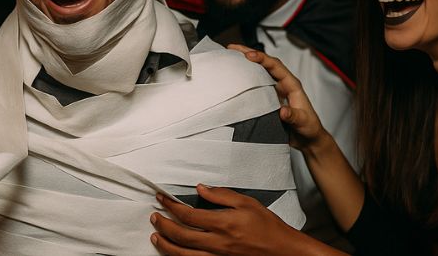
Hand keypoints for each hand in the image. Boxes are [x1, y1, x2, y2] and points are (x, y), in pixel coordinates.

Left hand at [150, 185, 301, 255]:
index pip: (188, 215)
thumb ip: (221, 195)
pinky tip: (173, 253)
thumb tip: (200, 189)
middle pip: (180, 236)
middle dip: (163, 225)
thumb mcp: (247, 203)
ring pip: (183, 255)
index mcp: (223, 223)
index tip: (161, 199)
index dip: (170, 206)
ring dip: (166, 245)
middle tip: (154, 216)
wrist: (283, 251)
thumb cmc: (268, 227)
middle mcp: (217, 243)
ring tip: (156, 237)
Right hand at [228, 44, 329, 153]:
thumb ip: (294, 116)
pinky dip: (246, 79)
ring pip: (259, 72)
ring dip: (246, 64)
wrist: (308, 139)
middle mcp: (282, 84)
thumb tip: (282, 111)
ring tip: (231, 57)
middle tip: (232, 48)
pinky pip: (256, 85)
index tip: (248, 55)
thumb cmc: (309, 128)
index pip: (276, 66)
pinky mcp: (269, 99)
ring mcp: (275, 91)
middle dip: (250, 53)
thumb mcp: (304, 122)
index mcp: (292, 85)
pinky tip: (235, 77)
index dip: (262, 59)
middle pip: (266, 64)